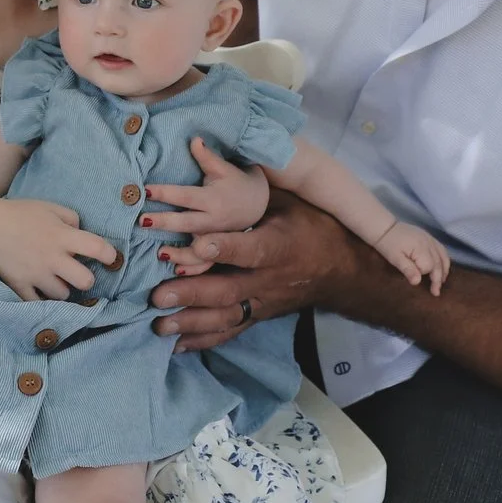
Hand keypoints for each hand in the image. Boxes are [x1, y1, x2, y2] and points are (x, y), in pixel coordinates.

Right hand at [0, 199, 118, 300]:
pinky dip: (41, 299)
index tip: (110, 258)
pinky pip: (38, 303)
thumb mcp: (50, 207)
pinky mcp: (20, 285)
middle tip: (77, 273)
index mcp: (62, 236)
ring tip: (54, 280)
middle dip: (86, 278)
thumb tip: (83, 234)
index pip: (98, 248)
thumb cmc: (20, 213)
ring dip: (62, 288)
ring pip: (63, 295)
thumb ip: (72, 219)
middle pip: (86, 281)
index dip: (110, 255)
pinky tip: (40, 291)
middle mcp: (52, 258)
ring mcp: (36, 274)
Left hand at [139, 137, 267, 273]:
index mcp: (213, 199)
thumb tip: (194, 139)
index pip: (185, 196)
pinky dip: (193, 270)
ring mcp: (216, 238)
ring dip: (179, 254)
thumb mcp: (224, 168)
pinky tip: (176, 272)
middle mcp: (214, 221)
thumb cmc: (236, 181)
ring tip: (159, 253)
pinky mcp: (217, 249)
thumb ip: (207, 157)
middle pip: (186, 223)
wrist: (260, 203)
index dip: (165, 193)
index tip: (144, 191)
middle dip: (165, 223)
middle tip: (141, 221)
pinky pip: (206, 264)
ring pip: (197, 250)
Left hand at [148, 191, 374, 351]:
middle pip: (228, 290)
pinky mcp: (258, 316)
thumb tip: (215, 157)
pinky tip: (175, 345)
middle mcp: (269, 280)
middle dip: (192, 294)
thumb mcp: (291, 203)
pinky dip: (202, 340)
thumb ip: (256, 192)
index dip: (223, 248)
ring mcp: (262, 303)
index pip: (249, 249)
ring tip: (158, 325)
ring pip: (225, 317)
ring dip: (190, 323)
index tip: (197, 243)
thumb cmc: (313, 228)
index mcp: (278, 246)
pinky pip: (229, 331)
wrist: (343, 272)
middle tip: (158, 295)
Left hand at [375, 220, 451, 292]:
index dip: (425, 275)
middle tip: (436, 292)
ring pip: (443, 256)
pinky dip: (444, 259)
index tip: (422, 284)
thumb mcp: (395, 258)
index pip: (428, 267)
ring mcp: (430, 238)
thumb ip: (407, 270)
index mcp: (420, 248)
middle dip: (438, 278)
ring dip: (444, 269)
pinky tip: (442, 266)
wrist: (384, 227)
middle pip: (438, 263)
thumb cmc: (388, 244)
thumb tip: (417, 282)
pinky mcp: (428, 237)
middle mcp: (428, 242)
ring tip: (442, 281)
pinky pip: (441, 249)